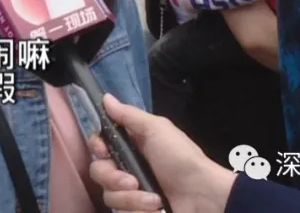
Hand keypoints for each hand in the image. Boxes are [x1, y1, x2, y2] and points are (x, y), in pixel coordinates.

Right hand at [88, 94, 235, 212]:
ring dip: (131, 199)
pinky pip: (121, 212)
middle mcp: (127, 167)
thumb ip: (128, 115)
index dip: (97, 147)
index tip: (104, 150)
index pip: (98, 144)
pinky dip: (138, 211)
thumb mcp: (157, 129)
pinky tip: (156, 209)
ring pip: (109, 196)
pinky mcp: (136, 210)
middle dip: (113, 179)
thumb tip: (105, 97)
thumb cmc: (181, 159)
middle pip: (98, 172)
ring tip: (154, 200)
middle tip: (133, 182)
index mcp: (131, 145)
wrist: (202, 197)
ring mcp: (131, 192)